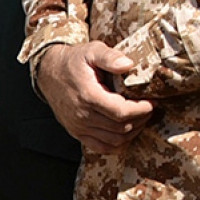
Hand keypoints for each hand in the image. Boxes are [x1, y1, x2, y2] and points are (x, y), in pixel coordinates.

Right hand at [35, 41, 155, 151]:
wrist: (49, 73)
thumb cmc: (73, 62)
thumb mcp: (92, 51)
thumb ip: (110, 57)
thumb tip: (128, 65)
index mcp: (88, 96)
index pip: (121, 112)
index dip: (141, 110)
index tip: (151, 103)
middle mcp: (82, 115)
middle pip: (121, 128)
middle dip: (140, 120)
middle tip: (149, 109)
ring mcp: (79, 127)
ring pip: (114, 140)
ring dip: (132, 132)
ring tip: (140, 119)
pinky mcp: (77, 133)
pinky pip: (101, 147)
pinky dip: (117, 145)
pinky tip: (126, 134)